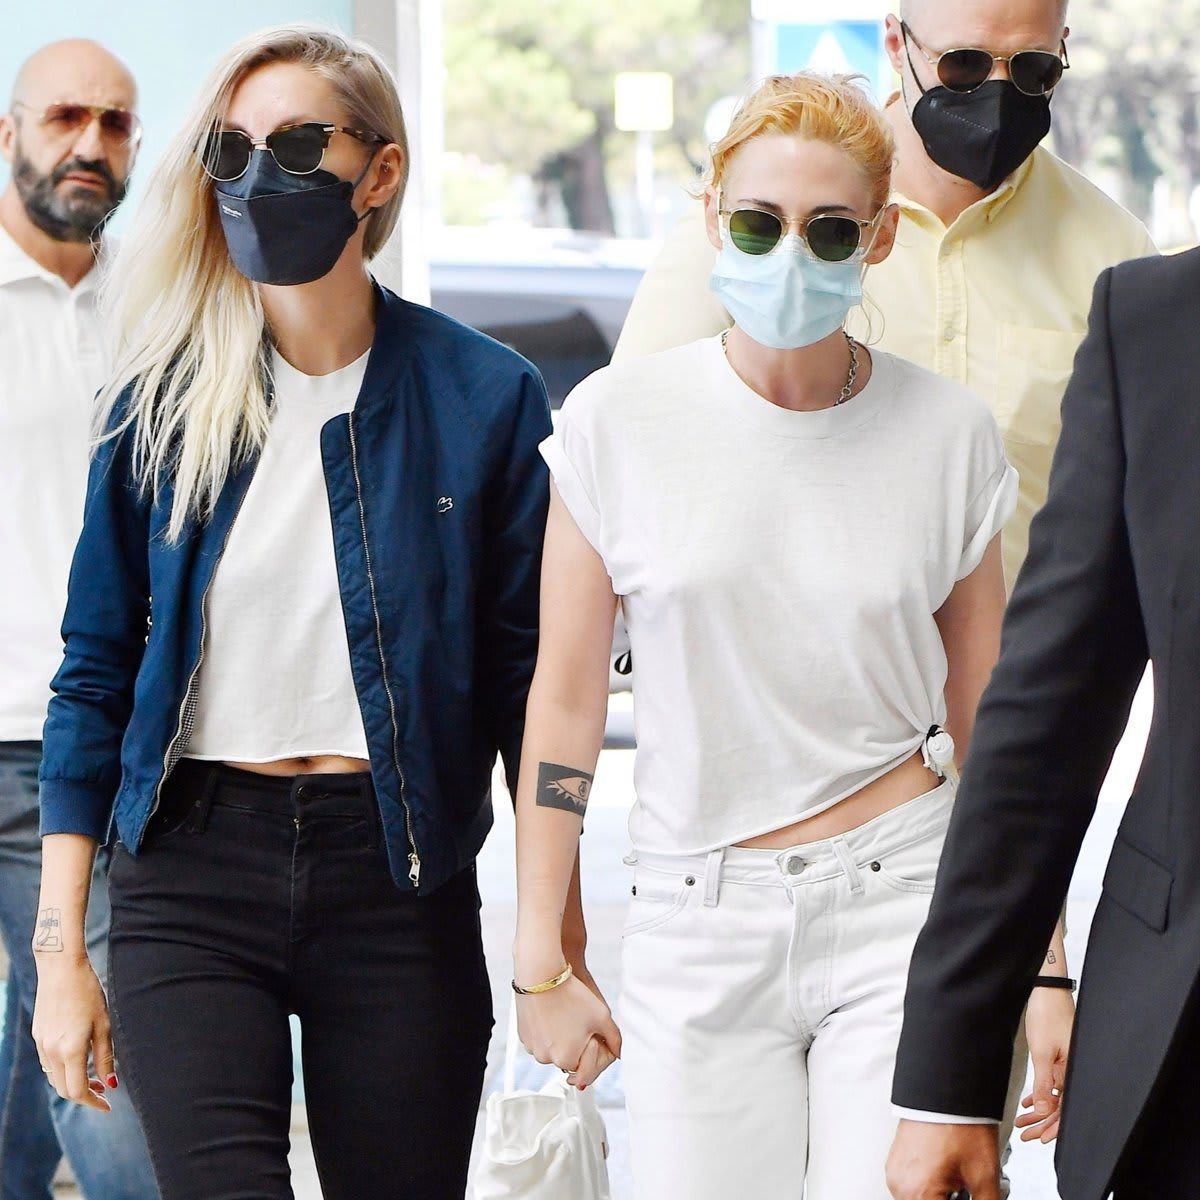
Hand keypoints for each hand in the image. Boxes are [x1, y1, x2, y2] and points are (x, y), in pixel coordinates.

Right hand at [32, 956, 116, 1111]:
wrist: (61, 969)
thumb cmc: (89, 993)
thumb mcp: (104, 1025)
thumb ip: (105, 1057)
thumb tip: (112, 1084)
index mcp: (70, 1050)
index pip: (77, 1091)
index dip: (93, 1102)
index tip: (108, 1105)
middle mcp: (51, 1051)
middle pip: (64, 1089)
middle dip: (84, 1095)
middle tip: (105, 1092)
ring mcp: (42, 1044)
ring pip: (55, 1077)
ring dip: (73, 1083)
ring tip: (95, 1078)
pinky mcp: (38, 1035)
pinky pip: (49, 1063)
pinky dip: (63, 1070)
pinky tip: (78, 1061)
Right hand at [515, 962, 620, 1090]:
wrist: (541, 975)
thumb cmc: (571, 995)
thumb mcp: (602, 1016)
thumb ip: (614, 1040)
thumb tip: (618, 1053)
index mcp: (566, 1060)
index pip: (586, 1067)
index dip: (593, 1049)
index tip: (593, 1032)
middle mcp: (546, 1059)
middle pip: (570, 1058)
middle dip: (578, 1044)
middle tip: (581, 1021)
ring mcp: (532, 1047)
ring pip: (554, 1048)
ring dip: (562, 1037)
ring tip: (567, 1013)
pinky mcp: (523, 1035)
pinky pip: (540, 1039)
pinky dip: (548, 1030)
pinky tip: (554, 1012)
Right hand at [887, 1120, 1000, 1199]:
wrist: (946, 1088)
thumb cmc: (961, 1123)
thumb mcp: (984, 1176)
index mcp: (918, 1192)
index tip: (971, 1197)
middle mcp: (899, 1185)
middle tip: (966, 1191)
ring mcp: (895, 1172)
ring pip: (919, 1199)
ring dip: (939, 1198)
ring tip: (959, 1184)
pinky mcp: (896, 1162)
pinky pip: (912, 1187)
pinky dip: (929, 1189)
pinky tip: (948, 1177)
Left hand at [1018, 985, 1074, 1142]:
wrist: (1046, 990)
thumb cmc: (1047, 1015)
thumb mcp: (1042, 1053)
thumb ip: (1044, 1084)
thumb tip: (1044, 1112)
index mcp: (1074, 1072)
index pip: (1066, 1109)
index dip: (1053, 1128)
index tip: (1039, 1139)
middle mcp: (1073, 1071)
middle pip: (1061, 1106)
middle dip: (1043, 1123)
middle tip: (1026, 1134)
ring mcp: (1067, 1064)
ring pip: (1055, 1095)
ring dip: (1039, 1110)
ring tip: (1023, 1122)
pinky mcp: (1060, 1056)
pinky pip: (1053, 1081)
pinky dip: (1041, 1093)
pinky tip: (1030, 1103)